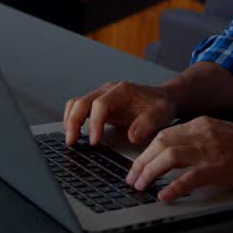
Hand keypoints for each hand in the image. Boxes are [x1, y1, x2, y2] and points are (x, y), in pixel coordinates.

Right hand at [62, 81, 176, 146]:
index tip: (94, 141)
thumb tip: (131, 136)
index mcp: (122, 91)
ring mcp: (101, 96)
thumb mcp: (161, 114)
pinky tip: (74, 133)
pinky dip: (73, 120)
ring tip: (70, 140)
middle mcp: (108, 91)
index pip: (100, 104)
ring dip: (70, 121)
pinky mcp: (98, 104)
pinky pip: (79, 109)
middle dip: (74, 122)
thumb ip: (147, 124)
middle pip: (82, 102)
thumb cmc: (161, 106)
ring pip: (76, 104)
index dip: (94, 123)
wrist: (162, 98)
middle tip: (72, 142)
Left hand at [126, 117, 232, 202]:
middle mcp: (203, 132)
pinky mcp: (220, 168)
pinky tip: (164, 197)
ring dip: (150, 173)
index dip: (146, 151)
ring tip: (141, 187)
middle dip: (141, 162)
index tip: (136, 166)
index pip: (164, 134)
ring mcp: (211, 150)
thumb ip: (199, 140)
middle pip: (161, 143)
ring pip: (170, 157)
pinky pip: (189, 178)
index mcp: (202, 123)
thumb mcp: (222, 134)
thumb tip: (174, 155)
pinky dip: (173, 188)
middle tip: (132, 179)